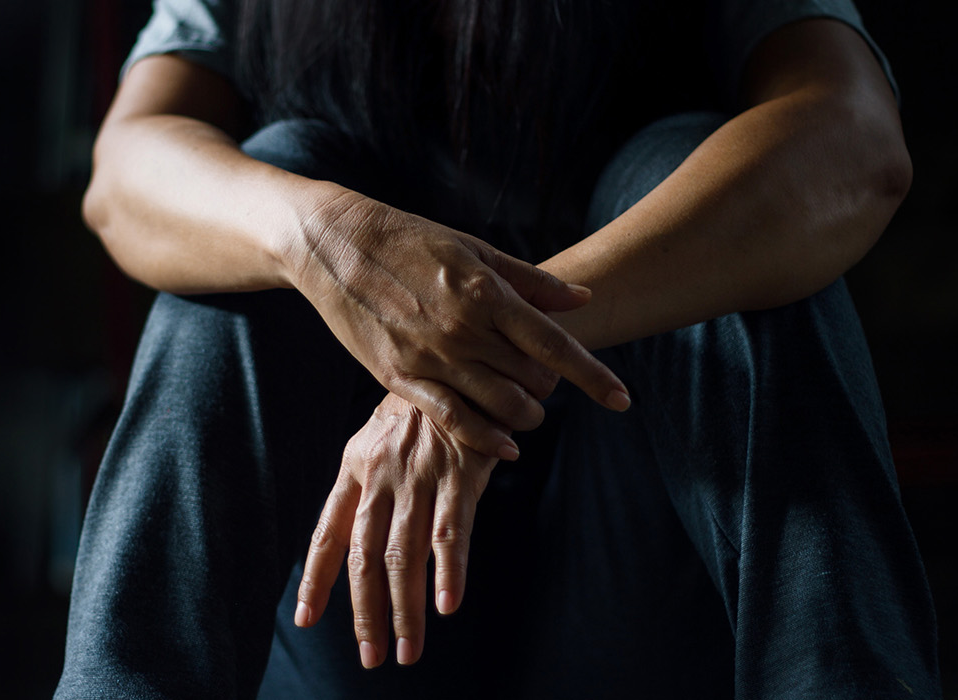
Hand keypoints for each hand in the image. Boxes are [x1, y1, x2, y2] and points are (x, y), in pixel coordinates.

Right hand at [289, 191, 629, 458]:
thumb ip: (529, 280)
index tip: (622, 400)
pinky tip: (507, 447)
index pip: (555, 345)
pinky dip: (486, 438)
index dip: (594, 376)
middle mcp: (464, 329)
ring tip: (527, 408)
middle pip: (532, 379)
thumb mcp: (472, 249)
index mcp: (485, 292)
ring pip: (499, 406)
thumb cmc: (409, 240)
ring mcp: (431, 356)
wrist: (335, 246)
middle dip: (550, 388)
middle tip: (545, 382)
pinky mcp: (400, 377)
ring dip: (525, 415)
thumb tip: (581, 300)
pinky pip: (453, 420)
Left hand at [292, 391, 498, 667]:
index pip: (327, 534)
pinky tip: (447, 605)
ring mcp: (420, 476)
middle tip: (371, 658)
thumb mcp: (378, 440)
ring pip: (405, 554)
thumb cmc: (422, 408)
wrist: (461, 356)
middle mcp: (381, 476)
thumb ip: (365, 488)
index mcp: (355, 469)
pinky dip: (450, 571)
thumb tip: (351, 540)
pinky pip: (453, 531)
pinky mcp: (462, 473)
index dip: (316, 579)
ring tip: (407, 651)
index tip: (305, 618)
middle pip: (365, 558)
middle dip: (366, 614)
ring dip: (406, 610)